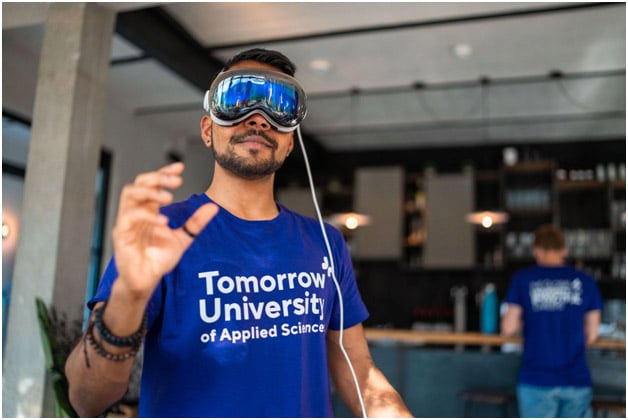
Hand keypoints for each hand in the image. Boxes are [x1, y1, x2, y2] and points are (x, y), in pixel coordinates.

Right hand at [111, 162, 217, 300]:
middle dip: (157, 177)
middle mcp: (135, 212)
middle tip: (177, 181)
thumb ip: (196, 224)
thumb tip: (213, 207)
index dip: (164, 172)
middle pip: (139, 183)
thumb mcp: (183, 239)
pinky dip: (147, 216)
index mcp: (148, 209)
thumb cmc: (158, 259)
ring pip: (130, 195)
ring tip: (169, 197)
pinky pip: (129, 218)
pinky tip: (163, 222)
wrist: (146, 281)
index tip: (180, 166)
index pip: (152, 183)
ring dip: (150, 192)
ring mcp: (126, 222)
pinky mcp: (121, 236)